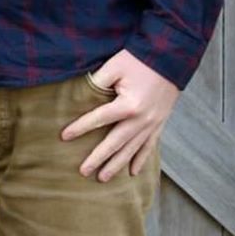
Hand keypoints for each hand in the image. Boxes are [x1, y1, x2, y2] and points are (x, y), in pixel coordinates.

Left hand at [59, 50, 177, 180]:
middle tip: (83, 172)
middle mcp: (141, 119)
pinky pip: (149, 146)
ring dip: (117, 165)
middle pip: (115, 143)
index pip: (98, 119)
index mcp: (128, 105)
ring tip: (103, 178)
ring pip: (132, 150)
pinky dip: (141, 160)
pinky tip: (133, 173)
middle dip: (98, 158)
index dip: (80, 128)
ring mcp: (152, 124)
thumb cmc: (139, 59)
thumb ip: (97, 82)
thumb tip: (79, 95)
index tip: (63, 137)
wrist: (170, 57)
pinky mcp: (160, 123)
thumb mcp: (114, 66)